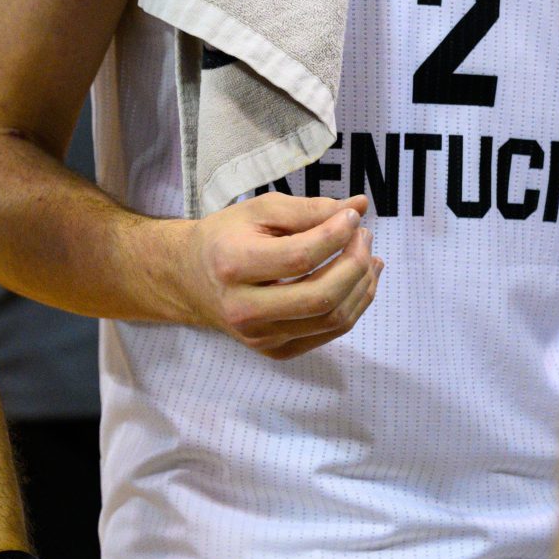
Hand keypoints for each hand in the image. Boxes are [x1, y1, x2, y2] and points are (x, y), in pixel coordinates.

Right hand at [176, 192, 382, 359]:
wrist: (191, 279)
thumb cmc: (226, 237)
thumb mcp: (260, 211)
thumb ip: (309, 209)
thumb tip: (359, 207)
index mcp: (233, 265)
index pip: (300, 257)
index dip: (336, 235)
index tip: (353, 216)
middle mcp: (244, 309)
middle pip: (321, 296)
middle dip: (355, 263)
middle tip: (364, 236)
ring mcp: (260, 337)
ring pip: (332, 320)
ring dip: (361, 285)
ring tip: (367, 254)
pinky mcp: (274, 351)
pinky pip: (328, 333)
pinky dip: (354, 305)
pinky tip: (360, 280)